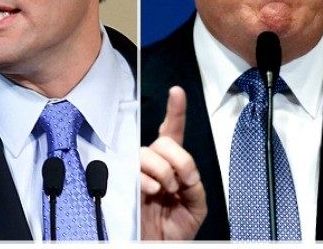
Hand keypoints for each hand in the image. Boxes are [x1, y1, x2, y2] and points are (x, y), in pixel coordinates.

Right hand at [141, 86, 206, 239]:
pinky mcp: (126, 187)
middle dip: (178, 158)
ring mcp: (140, 175)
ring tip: (167, 190)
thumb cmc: (176, 229)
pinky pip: (134, 171)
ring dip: (164, 170)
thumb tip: (187, 171)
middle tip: (184, 181)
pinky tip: (154, 191)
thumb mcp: (196, 205)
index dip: (175, 110)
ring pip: (148, 153)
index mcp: (174, 166)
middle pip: (163, 141)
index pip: (174, 133)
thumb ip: (195, 184)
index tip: (177, 92)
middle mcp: (156, 166)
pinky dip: (148, 179)